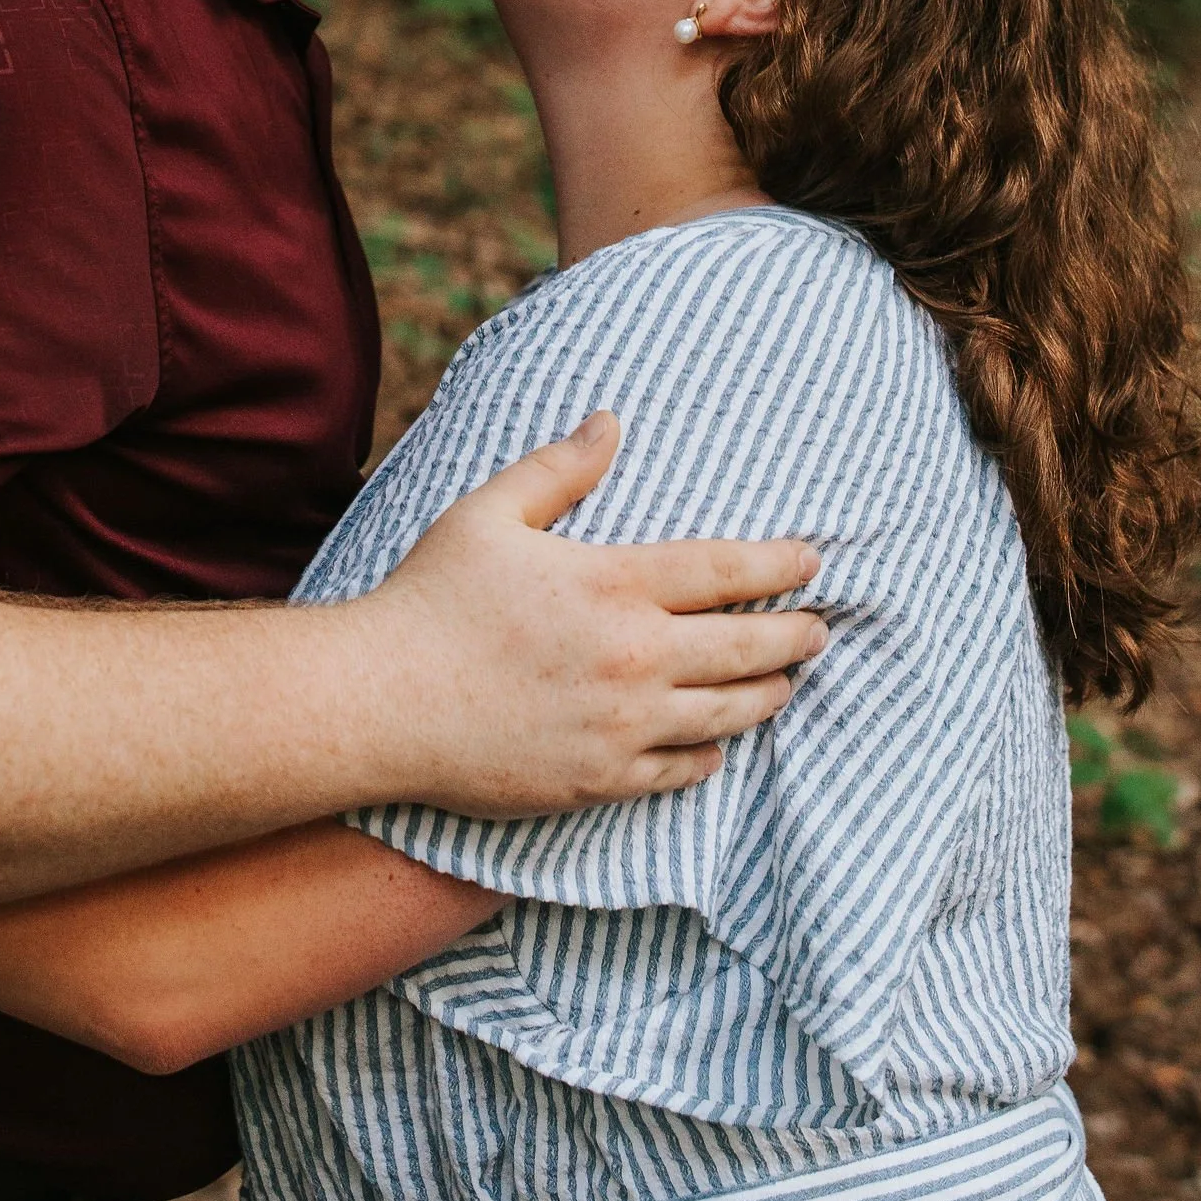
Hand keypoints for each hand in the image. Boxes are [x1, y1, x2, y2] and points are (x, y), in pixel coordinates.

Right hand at [358, 410, 823, 813]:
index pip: (727, 571)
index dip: (780, 564)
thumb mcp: (488, 513)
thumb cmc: (428, 599)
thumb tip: (610, 420)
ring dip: (767, 695)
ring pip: (729, 714)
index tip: (812, 562)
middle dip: (796, 636)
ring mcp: (623, 726)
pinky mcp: (601, 780)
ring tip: (783, 683)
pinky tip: (715, 744)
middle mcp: (634, 658)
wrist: (380, 704)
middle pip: (748, 648)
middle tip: (820, 629)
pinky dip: (709, 755)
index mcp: (613, 584)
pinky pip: (682, 770)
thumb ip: (558, 467)